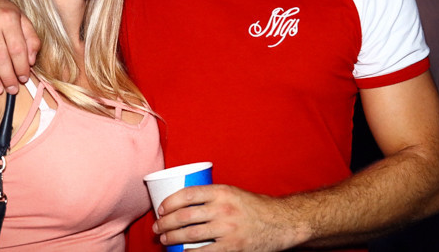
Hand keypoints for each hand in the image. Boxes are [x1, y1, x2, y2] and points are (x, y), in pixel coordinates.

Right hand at [0, 0, 39, 93]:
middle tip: (12, 90)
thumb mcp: (20, 17)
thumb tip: (32, 60)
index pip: (18, 48)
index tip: (24, 79)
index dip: (22, 66)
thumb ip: (30, 37)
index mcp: (9, 17)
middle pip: (0, 55)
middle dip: (8, 76)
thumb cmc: (0, 10)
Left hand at [153, 184, 300, 251]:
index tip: (161, 208)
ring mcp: (227, 229)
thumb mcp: (234, 193)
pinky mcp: (232, 247)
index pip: (188, 194)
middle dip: (165, 223)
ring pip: (190, 234)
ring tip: (165, 239)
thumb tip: (184, 203)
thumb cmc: (255, 207)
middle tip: (158, 227)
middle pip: (184, 216)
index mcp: (222, 191)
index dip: (169, 202)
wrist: (281, 222)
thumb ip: (213, 197)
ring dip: (172, 238)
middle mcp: (223, 209)